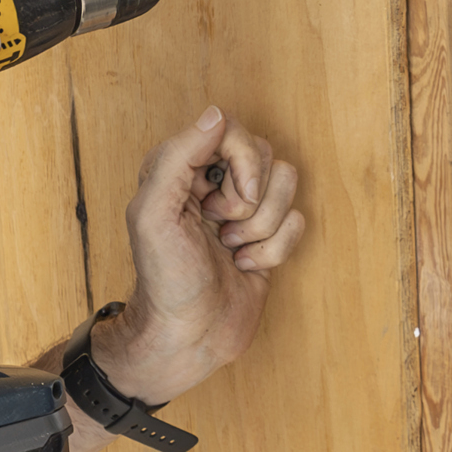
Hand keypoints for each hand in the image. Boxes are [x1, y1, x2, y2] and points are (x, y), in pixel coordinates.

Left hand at [98, 106, 307, 404]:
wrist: (189, 337)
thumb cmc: (165, 281)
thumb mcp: (154, 215)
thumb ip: (178, 157)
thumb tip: (215, 115)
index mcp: (180, 166)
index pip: (231, 130)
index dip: (241, 162)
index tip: (225, 201)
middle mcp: (213, 181)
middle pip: (265, 155)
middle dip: (250, 201)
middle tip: (220, 228)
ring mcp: (243, 209)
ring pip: (287, 186)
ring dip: (262, 228)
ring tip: (231, 249)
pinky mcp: (267, 236)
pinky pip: (297, 221)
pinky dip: (273, 251)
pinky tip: (244, 265)